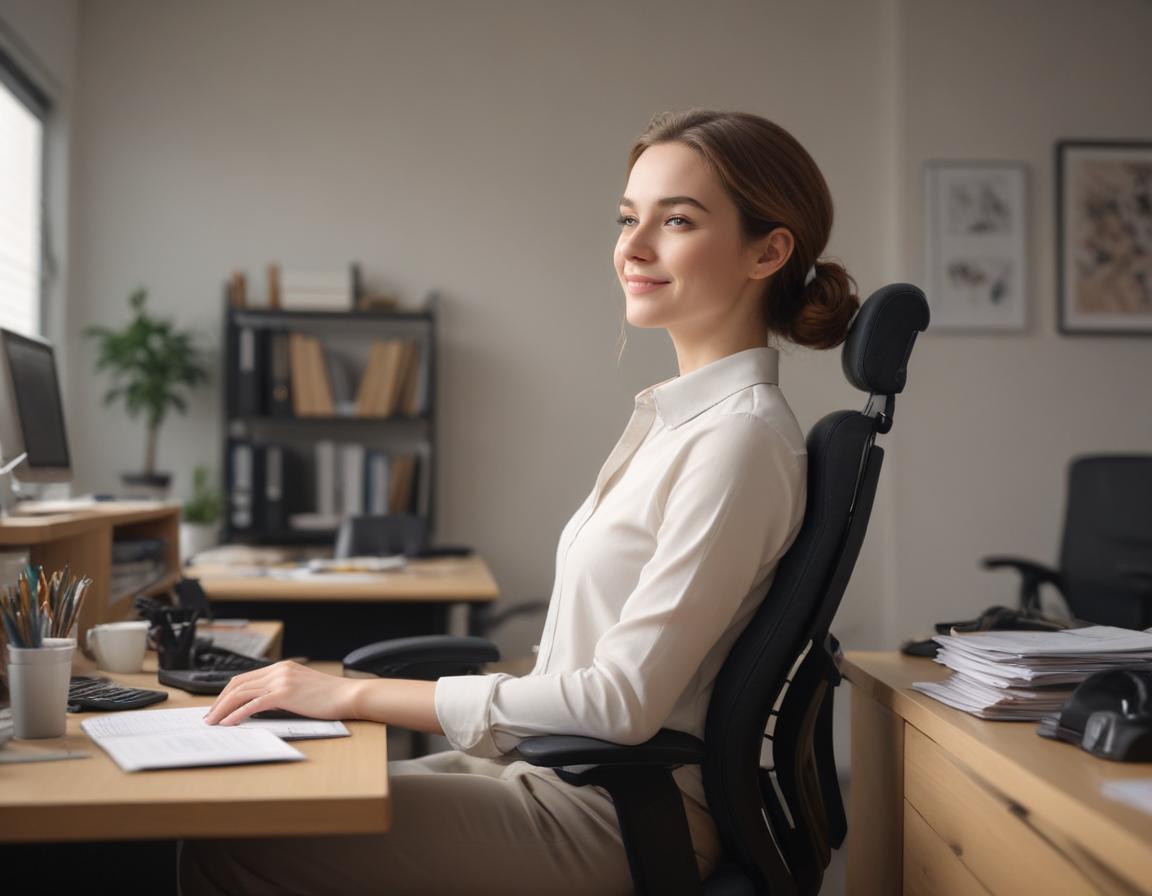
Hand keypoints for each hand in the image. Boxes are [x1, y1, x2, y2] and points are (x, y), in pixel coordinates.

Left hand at [203, 661, 362, 725]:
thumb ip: (281, 691)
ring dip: (223, 709)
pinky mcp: (284, 694)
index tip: (218, 707)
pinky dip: (237, 714)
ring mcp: (281, 680)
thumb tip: (259, 707)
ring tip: (213, 723)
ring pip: (241, 693)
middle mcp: (278, 670)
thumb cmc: (330, 696)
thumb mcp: (301, 688)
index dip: (227, 693)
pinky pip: (253, 704)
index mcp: (282, 667)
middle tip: (210, 717)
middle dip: (219, 701)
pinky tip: (229, 724)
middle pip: (237, 683)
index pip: (245, 678)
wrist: (348, 695)